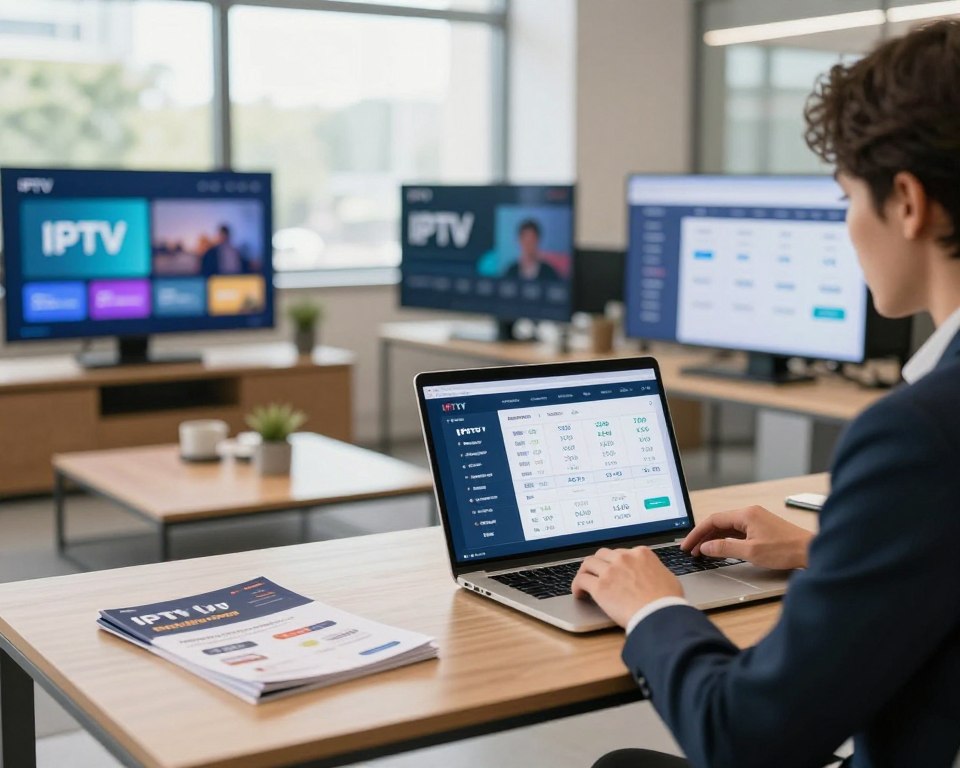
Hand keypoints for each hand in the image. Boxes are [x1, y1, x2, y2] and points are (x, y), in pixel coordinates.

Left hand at [572, 547, 682, 627]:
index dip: (615, 562)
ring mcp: (610, 571)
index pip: (621, 553)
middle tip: (595, 573)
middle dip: (598, 564)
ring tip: (584, 582)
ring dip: (585, 572)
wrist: (660, 615)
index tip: (613, 570)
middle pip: (602, 555)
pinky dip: (577, 585)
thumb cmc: (668, 602)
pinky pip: (582, 580)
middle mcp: (624, 558)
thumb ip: (655, 571)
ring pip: (589, 564)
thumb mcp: (667, 577)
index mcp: (641, 554)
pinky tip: (579, 593)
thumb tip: (652, 576)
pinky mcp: (600, 587)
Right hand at [681, 505, 812, 570]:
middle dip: (703, 537)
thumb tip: (706, 547)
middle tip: (692, 551)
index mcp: (745, 514)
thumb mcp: (751, 552)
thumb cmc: (785, 550)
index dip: (697, 533)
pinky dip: (726, 540)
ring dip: (714, 539)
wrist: (810, 551)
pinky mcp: (760, 528)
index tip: (688, 545)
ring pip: (727, 527)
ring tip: (702, 552)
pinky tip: (720, 549)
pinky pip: (737, 531)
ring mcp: (755, 520)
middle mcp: (749, 513)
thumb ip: (725, 548)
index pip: (713, 520)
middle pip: (718, 522)